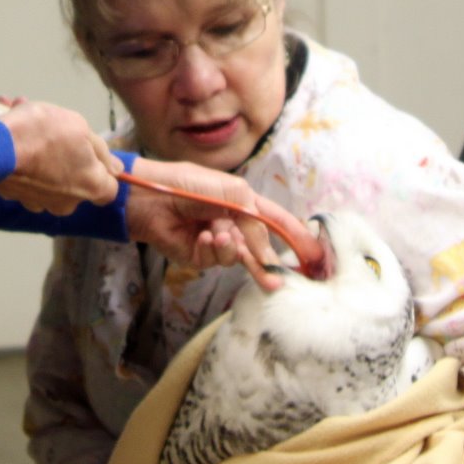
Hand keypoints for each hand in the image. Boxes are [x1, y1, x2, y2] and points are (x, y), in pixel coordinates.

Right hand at [0, 100, 121, 214]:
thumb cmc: (43, 134)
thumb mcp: (79, 127)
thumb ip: (100, 149)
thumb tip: (117, 168)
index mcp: (90, 187)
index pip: (109, 187)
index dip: (101, 166)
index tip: (88, 149)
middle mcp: (65, 202)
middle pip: (73, 177)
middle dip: (63, 150)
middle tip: (51, 124)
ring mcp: (37, 201)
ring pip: (44, 169)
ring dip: (37, 145)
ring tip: (21, 112)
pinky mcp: (11, 194)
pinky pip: (21, 169)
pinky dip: (18, 151)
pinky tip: (8, 123)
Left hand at [122, 157, 323, 289]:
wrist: (150, 197)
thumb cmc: (187, 184)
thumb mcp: (230, 193)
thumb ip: (253, 220)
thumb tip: (265, 249)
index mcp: (243, 202)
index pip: (275, 220)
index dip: (295, 236)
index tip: (313, 254)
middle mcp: (232, 223)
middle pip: (259, 247)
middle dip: (266, 261)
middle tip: (277, 280)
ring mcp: (216, 240)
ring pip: (238, 257)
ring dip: (232, 248)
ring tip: (219, 236)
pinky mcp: (199, 256)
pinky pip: (216, 260)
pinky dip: (212, 249)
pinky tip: (202, 236)